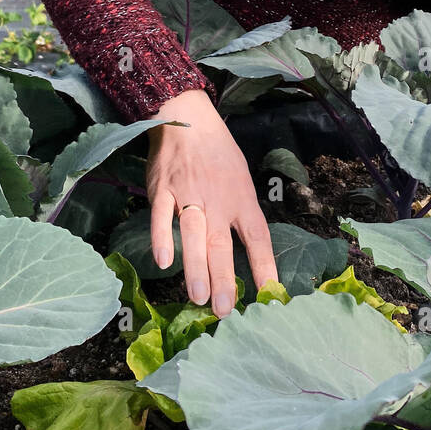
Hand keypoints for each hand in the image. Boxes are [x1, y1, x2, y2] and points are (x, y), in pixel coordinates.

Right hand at [146, 89, 278, 317]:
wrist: (188, 119)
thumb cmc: (218, 155)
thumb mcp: (241, 181)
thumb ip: (242, 215)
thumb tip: (251, 255)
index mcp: (241, 199)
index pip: (257, 237)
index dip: (264, 266)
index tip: (269, 295)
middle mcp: (217, 200)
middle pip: (222, 243)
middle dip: (225, 278)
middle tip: (225, 310)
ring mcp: (188, 194)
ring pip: (193, 234)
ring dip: (196, 266)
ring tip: (199, 297)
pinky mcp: (162, 189)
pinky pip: (161, 216)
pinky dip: (162, 237)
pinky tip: (164, 261)